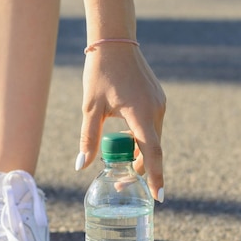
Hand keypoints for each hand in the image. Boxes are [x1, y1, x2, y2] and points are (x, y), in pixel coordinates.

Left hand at [76, 44, 165, 201]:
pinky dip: (141, 139)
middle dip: (139, 170)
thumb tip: (82, 167)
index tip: (159, 198)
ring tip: (118, 163)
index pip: (153, 153)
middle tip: (119, 184)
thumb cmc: (100, 73)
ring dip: (138, 154)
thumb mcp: (90, 108)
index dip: (156, 177)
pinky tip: (124, 141)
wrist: (114, 41)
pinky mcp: (157, 100)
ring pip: (152, 139)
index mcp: (141, 113)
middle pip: (152, 150)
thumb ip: (88, 139)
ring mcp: (159, 104)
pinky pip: (151, 127)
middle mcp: (156, 110)